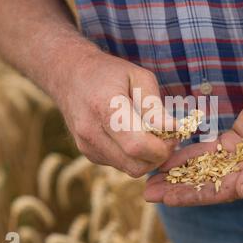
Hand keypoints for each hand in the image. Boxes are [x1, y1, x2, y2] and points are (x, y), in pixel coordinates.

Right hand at [54, 49, 176, 177]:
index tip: (173, 133)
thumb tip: (172, 129)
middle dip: (159, 155)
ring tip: (151, 134)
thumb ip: (154, 106)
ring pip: (130, 168)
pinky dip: (134, 156)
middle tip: (167, 136)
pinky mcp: (89, 154)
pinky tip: (134, 136)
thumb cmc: (109, 73)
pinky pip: (121, 164)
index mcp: (105, 108)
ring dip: (148, 157)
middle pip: (136, 164)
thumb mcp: (138, 77)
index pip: (137, 145)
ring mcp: (88, 146)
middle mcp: (91, 132)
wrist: (69, 76)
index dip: (162, 146)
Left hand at [145, 75, 242, 205]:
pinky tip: (169, 158)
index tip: (167, 198)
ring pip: (204, 169)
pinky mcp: (234, 141)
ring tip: (152, 178)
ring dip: (179, 174)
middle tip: (149, 193)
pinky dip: (188, 155)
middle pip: (208, 184)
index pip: (223, 191)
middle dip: (178, 189)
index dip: (194, 195)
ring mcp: (240, 156)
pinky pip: (207, 152)